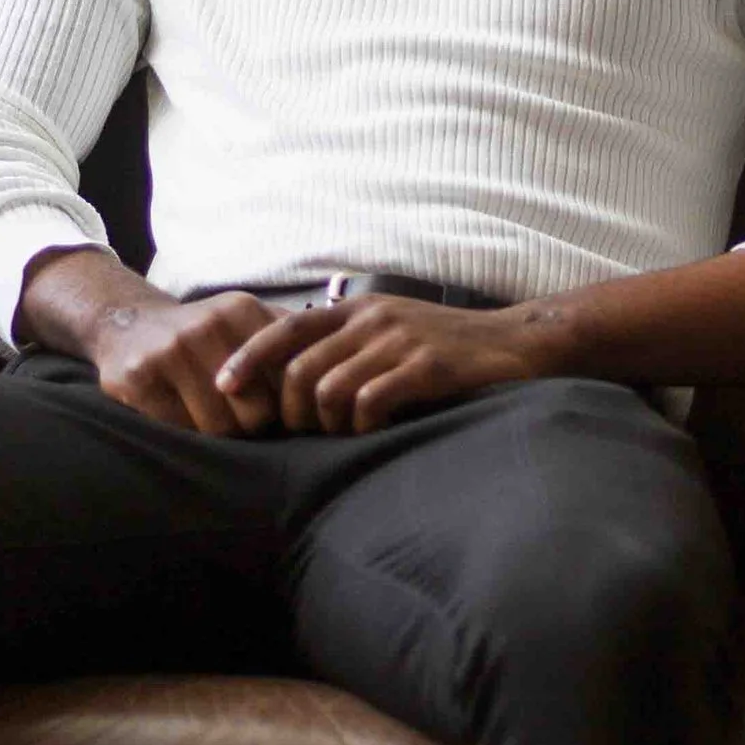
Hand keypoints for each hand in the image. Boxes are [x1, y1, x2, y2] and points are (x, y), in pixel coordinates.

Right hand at [17, 252, 328, 434]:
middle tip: (242, 423)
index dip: (284, 407)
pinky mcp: (137, 377)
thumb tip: (347, 369)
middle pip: (256, 412)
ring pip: (218, 427)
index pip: (286, 382)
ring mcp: (170, 350)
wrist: (126, 322)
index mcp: (242, 311)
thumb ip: (288, 338)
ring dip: (218, 436)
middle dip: (253, 428)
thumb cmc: (201, 333)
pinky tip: (181, 419)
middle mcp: (207, 325)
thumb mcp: (244, 319)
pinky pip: (179, 430)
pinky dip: (186, 434)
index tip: (276, 413)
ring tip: (212, 422)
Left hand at [214, 293, 545, 435]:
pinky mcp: (427, 368)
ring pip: (328, 390)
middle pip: (299, 370)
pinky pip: (370, 402)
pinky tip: (377, 432)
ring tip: (345, 436)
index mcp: (358, 308)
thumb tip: (293, 382)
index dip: (250, 358)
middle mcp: (373, 318)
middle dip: (291, 411)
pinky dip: (362, 426)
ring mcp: (399, 341)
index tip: (223, 386)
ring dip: (328, 424)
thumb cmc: (451, 347)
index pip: (286, 328)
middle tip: (305, 434)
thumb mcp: (392, 332)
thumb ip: (348, 346)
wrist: (521, 343)